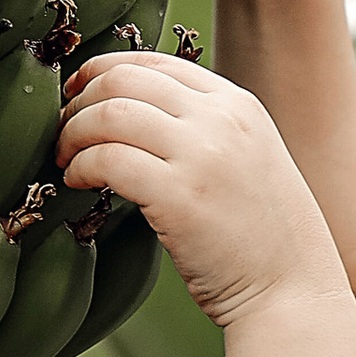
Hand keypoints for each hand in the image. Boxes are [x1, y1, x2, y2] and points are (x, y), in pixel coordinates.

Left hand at [56, 51, 341, 328]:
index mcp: (239, 105)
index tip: (79, 96)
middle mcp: (222, 120)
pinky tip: (76, 183)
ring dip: (72, 132)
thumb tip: (134, 115)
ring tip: (64, 158)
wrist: (293, 294)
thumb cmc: (265, 240)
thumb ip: (207, 131)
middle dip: (80, 100)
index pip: (156, 62)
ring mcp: (203, 155)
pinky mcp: (179, 196)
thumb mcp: (250, 162)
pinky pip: (107, 160)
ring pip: (109, 113)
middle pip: (124, 79)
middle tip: (62, 130)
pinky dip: (79, 166)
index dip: (104, 71)